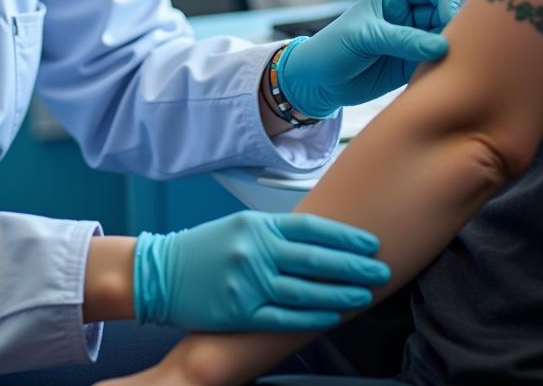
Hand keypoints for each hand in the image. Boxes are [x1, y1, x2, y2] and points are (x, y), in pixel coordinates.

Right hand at [133, 210, 389, 332]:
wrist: (161, 271)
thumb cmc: (205, 248)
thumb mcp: (240, 226)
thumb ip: (275, 232)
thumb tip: (320, 239)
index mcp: (256, 225)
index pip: (310, 228)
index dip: (344, 236)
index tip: (370, 242)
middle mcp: (253, 250)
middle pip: (315, 259)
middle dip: (353, 265)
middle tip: (381, 269)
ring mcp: (246, 281)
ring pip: (305, 290)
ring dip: (339, 293)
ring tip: (364, 295)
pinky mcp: (238, 311)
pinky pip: (283, 317)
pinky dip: (311, 317)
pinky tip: (332, 316)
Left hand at [277, 0, 459, 117]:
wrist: (318, 82)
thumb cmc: (333, 49)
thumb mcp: (364, 38)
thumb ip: (402, 40)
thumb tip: (442, 45)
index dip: (446, 0)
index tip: (450, 20)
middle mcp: (407, 15)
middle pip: (445, 13)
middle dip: (453, 27)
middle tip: (454, 46)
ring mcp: (412, 40)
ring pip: (446, 38)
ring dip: (453, 49)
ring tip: (449, 62)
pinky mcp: (414, 64)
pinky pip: (439, 61)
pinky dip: (445, 67)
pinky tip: (443, 75)